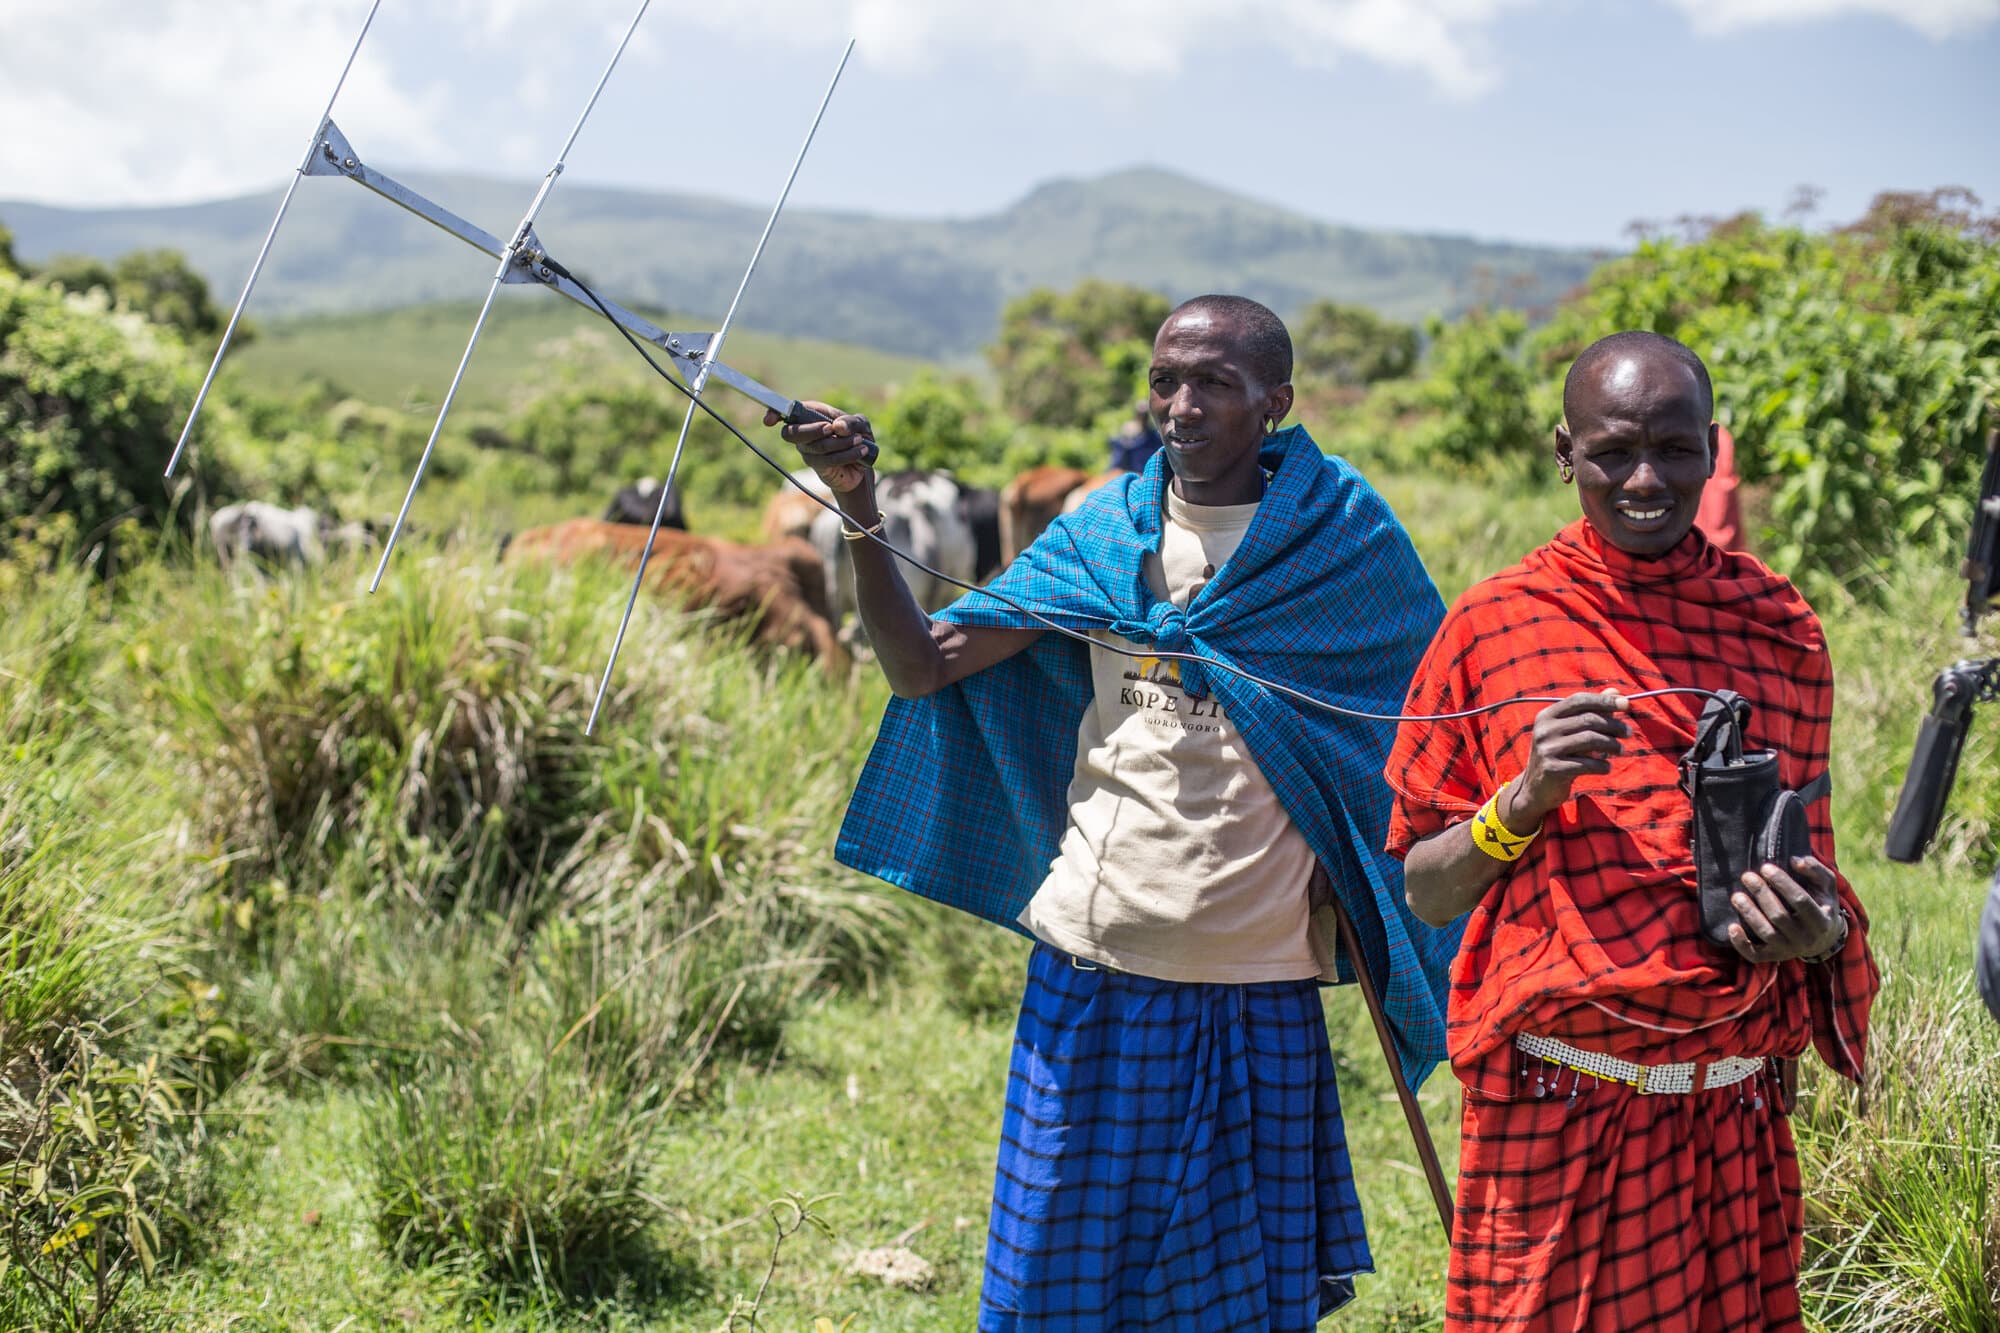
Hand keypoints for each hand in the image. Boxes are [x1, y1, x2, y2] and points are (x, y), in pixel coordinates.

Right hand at [765, 400, 875, 496]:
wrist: (864, 464)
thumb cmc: (858, 437)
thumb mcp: (861, 424)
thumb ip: (852, 421)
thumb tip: (837, 426)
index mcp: (811, 415)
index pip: (787, 412)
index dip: (774, 414)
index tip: (769, 420)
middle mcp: (804, 433)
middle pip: (792, 433)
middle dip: (812, 430)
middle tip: (831, 428)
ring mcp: (808, 451)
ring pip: (816, 446)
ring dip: (841, 442)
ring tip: (859, 440)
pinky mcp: (818, 466)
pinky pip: (828, 460)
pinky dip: (848, 454)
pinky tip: (860, 450)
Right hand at [1506, 691, 1630, 827]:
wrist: (1536, 788)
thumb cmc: (1559, 754)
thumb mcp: (1570, 731)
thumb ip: (1591, 711)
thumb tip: (1615, 692)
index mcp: (1547, 715)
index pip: (1579, 700)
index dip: (1604, 701)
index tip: (1626, 704)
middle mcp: (1544, 729)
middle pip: (1588, 720)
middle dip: (1613, 725)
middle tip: (1628, 733)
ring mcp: (1546, 749)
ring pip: (1590, 740)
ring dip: (1612, 745)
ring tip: (1620, 750)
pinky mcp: (1552, 769)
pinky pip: (1586, 764)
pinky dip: (1602, 765)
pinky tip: (1606, 767)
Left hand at [1728, 855, 1845, 962]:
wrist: (1823, 940)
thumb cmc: (1821, 905)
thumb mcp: (1826, 887)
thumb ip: (1815, 870)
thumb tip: (1794, 860)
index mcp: (1821, 920)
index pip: (1800, 900)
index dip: (1782, 883)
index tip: (1766, 867)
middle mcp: (1806, 938)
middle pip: (1779, 916)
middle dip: (1761, 894)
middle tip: (1747, 876)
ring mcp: (1789, 950)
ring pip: (1766, 933)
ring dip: (1749, 914)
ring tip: (1736, 896)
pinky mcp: (1773, 957)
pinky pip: (1755, 955)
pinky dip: (1741, 944)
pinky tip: (1732, 926)